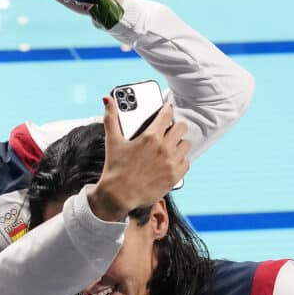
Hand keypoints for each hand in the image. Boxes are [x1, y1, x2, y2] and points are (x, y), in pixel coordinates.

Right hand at [88, 99, 189, 221]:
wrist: (119, 195)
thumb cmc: (115, 168)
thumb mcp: (112, 141)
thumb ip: (111, 117)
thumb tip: (107, 99)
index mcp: (150, 137)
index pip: (166, 115)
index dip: (167, 109)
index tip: (167, 108)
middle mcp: (164, 148)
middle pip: (181, 127)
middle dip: (175, 126)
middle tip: (168, 128)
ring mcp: (171, 162)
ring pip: (186, 144)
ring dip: (179, 142)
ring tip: (170, 144)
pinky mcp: (175, 176)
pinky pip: (186, 161)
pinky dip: (181, 158)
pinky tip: (171, 159)